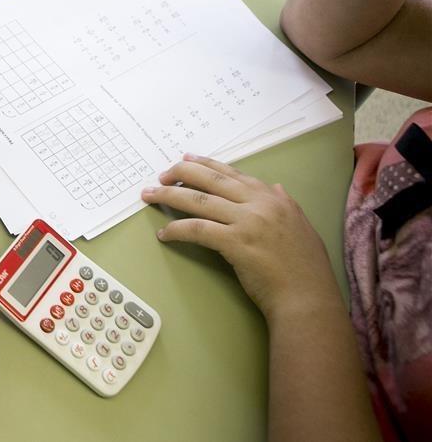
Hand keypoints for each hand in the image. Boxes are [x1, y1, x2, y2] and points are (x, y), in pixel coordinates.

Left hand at [142, 154, 340, 321]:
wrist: (307, 297)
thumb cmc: (305, 268)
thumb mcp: (301, 226)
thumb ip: (286, 204)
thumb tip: (275, 188)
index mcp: (273, 198)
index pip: (232, 174)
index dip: (206, 165)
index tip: (186, 159)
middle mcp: (259, 204)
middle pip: (211, 180)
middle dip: (180, 173)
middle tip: (160, 176)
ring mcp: (247, 222)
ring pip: (198, 200)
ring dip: (168, 196)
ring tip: (149, 196)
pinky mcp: (235, 242)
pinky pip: (197, 229)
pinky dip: (176, 230)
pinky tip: (164, 234)